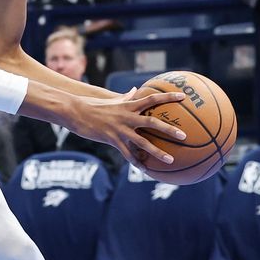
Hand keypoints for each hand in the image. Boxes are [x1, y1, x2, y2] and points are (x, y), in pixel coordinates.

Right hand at [69, 89, 187, 168]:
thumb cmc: (92, 104)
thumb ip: (126, 96)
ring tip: (170, 160)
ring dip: (157, 152)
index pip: (152, 98)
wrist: (75, 112)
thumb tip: (136, 89)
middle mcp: (127, 116)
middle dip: (169, 129)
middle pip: (152, 122)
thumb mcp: (110, 100)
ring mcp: (120, 129)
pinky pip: (127, 153)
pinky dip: (136, 162)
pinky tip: (144, 170)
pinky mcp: (112, 139)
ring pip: (142, 142)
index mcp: (128, 105)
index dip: (168, 97)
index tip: (183, 96)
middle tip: (184, 135)